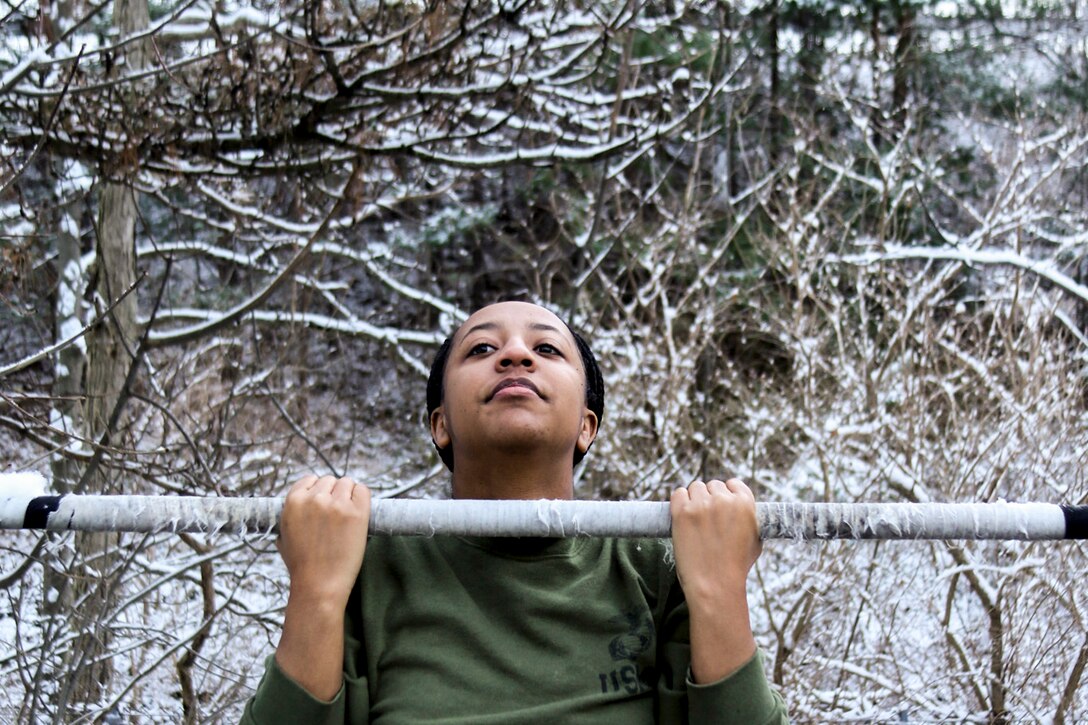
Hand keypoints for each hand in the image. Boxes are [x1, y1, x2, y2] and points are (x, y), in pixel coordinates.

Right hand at [278, 474, 369, 607]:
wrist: (318, 586)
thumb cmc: (302, 566)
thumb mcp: (284, 537)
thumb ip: (289, 517)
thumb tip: (299, 505)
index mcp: (293, 501)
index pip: (310, 479)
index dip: (318, 491)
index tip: (324, 504)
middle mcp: (315, 498)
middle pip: (330, 480)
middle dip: (334, 494)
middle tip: (337, 515)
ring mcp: (337, 504)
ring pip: (347, 483)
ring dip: (349, 496)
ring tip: (347, 516)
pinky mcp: (357, 512)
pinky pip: (363, 491)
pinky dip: (362, 498)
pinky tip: (359, 513)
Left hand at [670, 478, 760, 596]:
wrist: (716, 586)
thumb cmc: (736, 567)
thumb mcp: (755, 540)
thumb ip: (750, 519)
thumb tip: (742, 508)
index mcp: (745, 503)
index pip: (733, 484)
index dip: (727, 494)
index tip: (721, 504)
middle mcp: (724, 500)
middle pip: (712, 485)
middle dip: (710, 499)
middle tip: (707, 519)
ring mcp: (701, 505)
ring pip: (695, 488)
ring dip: (694, 499)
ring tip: (695, 520)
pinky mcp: (682, 512)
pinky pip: (678, 494)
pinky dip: (679, 502)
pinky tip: (682, 515)